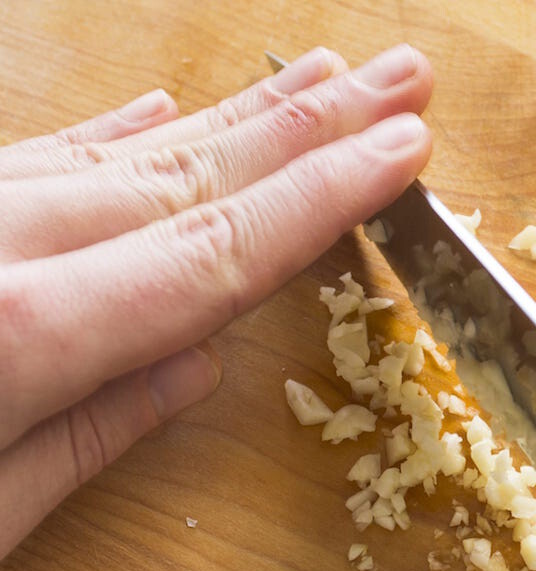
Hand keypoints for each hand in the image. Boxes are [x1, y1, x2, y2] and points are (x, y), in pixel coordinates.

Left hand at [0, 44, 432, 557]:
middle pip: (187, 177)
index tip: (403, 153)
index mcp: (19, 336)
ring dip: (235, 119)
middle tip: (399, 78)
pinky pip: (34, 162)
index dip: (321, 200)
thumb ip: (90, 432)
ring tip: (321, 81)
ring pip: (122, 153)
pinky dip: (111, 136)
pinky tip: (168, 109)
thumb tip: (195, 364)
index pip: (216, 253)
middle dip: (307, 129)